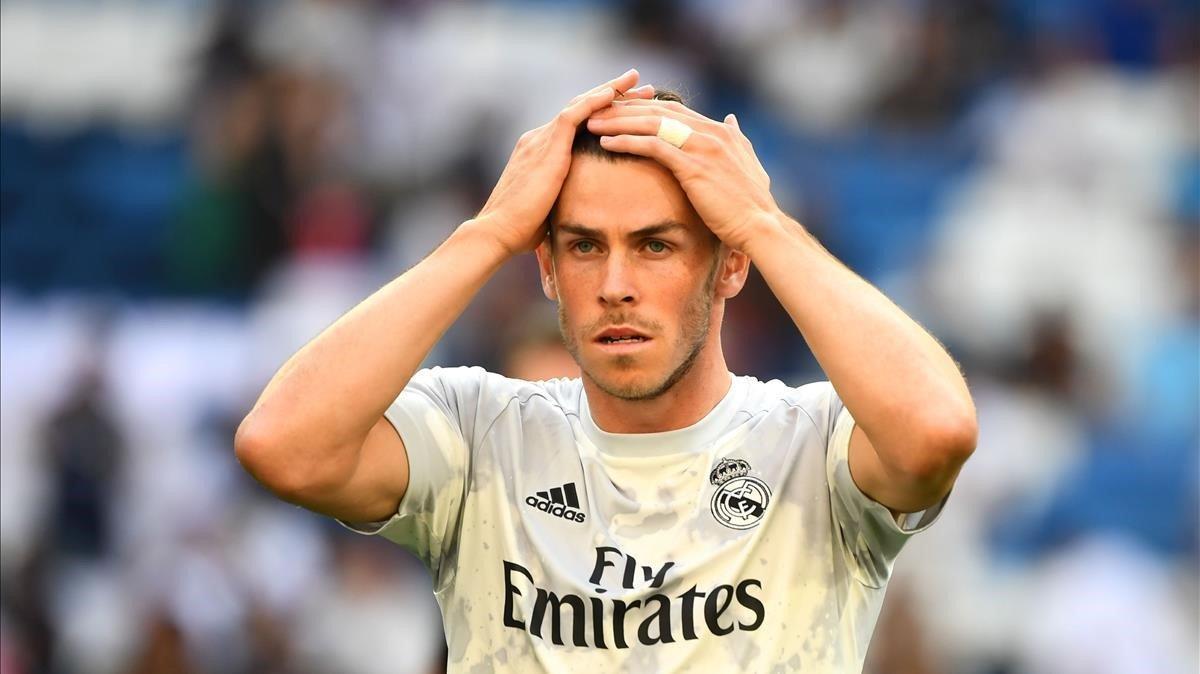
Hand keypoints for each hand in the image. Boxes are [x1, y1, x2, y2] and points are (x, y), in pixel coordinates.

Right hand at [472, 69, 653, 255]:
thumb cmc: (521, 229)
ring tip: (635, 79)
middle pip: (580, 107)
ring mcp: (540, 139)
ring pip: (579, 105)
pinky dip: (593, 102)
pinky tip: (612, 93)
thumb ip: (565, 197)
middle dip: (610, 94)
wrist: (499, 230)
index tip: (626, 107)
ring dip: (609, 91)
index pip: (574, 124)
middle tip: (638, 82)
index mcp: (539, 152)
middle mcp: (539, 139)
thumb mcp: (549, 206)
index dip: (601, 113)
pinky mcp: (546, 146)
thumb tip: (581, 209)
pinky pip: (572, 115)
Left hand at [585, 100, 779, 251]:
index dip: (642, 107)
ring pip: (651, 123)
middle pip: (657, 110)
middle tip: (596, 110)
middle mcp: (710, 132)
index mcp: (719, 131)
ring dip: (618, 121)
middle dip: (624, 108)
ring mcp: (702, 146)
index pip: (672, 109)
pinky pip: (652, 146)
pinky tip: (606, 142)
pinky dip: (627, 141)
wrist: (760, 226)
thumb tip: (732, 119)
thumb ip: (738, 139)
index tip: (617, 110)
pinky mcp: (693, 165)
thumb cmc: (751, 204)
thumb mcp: (747, 163)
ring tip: (592, 123)